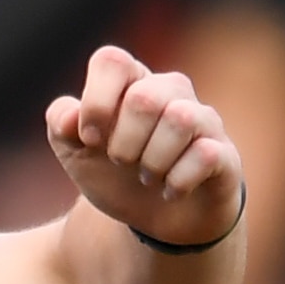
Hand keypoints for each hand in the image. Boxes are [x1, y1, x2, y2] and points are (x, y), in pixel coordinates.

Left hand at [44, 47, 242, 256]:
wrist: (156, 222)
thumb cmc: (116, 174)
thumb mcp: (76, 153)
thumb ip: (62, 126)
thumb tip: (71, 116)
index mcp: (132, 82)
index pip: (111, 61)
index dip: (95, 102)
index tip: (90, 139)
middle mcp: (171, 91)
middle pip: (143, 98)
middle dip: (124, 144)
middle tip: (123, 163)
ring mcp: (201, 119)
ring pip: (179, 119)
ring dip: (153, 163)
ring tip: (149, 177)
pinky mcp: (223, 152)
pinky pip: (205, 154)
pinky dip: (178, 182)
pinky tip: (171, 191)